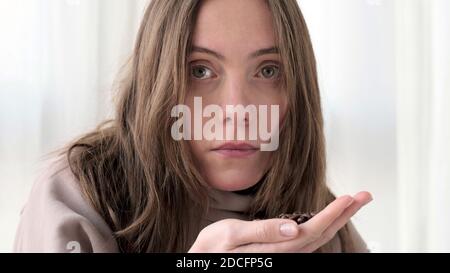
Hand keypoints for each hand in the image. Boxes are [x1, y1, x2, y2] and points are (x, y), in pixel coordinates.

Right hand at [188, 191, 371, 251]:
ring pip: (318, 238)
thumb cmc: (213, 249)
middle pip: (322, 235)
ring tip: (352, 203)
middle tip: (364, 196)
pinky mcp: (279, 252)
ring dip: (337, 219)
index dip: (333, 214)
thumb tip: (294, 228)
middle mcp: (285, 255)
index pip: (313, 231)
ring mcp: (284, 255)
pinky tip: (328, 219)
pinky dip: (322, 226)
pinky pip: (307, 241)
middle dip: (344, 214)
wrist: (204, 261)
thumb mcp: (232, 235)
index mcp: (276, 249)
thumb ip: (263, 232)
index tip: (352, 198)